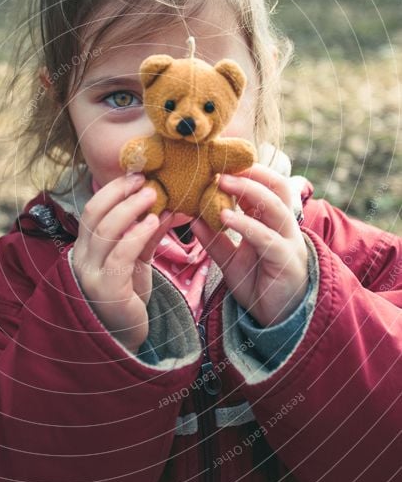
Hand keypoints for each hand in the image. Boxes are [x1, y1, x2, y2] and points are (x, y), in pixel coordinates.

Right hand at [72, 174, 175, 352]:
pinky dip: (137, 235)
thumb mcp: (137, 261)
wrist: (124, 339)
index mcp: (85, 249)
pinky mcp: (106, 290)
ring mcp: (91, 275)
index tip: (135, 175)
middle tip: (145, 180)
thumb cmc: (127, 298)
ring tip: (154, 195)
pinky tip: (154, 223)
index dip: (112, 190)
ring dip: (131, 208)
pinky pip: (120, 255)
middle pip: (94, 215)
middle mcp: (82, 259)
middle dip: (119, 193)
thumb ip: (145, 236)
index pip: (92, 211)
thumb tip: (164, 208)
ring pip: (105, 231)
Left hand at [191, 164, 308, 326]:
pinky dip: (247, 225)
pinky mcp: (285, 261)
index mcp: (272, 222)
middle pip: (277, 187)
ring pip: (276, 207)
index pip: (266, 185)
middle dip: (251, 173)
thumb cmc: (258, 283)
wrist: (278, 319)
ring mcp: (288, 242)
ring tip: (221, 183)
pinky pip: (268, 238)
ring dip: (249, 191)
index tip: (219, 162)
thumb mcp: (230, 260)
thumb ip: (214, 240)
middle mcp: (284, 226)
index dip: (247, 171)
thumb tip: (191, 216)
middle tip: (221, 166)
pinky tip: (226, 218)